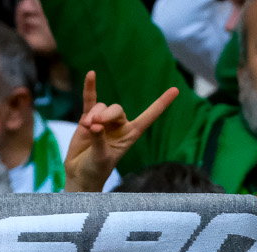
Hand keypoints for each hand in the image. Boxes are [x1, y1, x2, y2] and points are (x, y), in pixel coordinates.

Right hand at [65, 70, 178, 193]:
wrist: (81, 174)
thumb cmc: (96, 169)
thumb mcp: (101, 158)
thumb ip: (99, 141)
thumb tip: (95, 125)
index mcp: (131, 135)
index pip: (149, 118)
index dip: (161, 104)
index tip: (175, 90)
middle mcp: (119, 126)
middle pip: (117, 109)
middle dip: (106, 115)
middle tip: (95, 125)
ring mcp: (104, 121)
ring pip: (101, 107)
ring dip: (94, 114)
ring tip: (87, 127)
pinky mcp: (88, 118)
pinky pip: (90, 100)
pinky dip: (90, 88)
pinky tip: (91, 74)